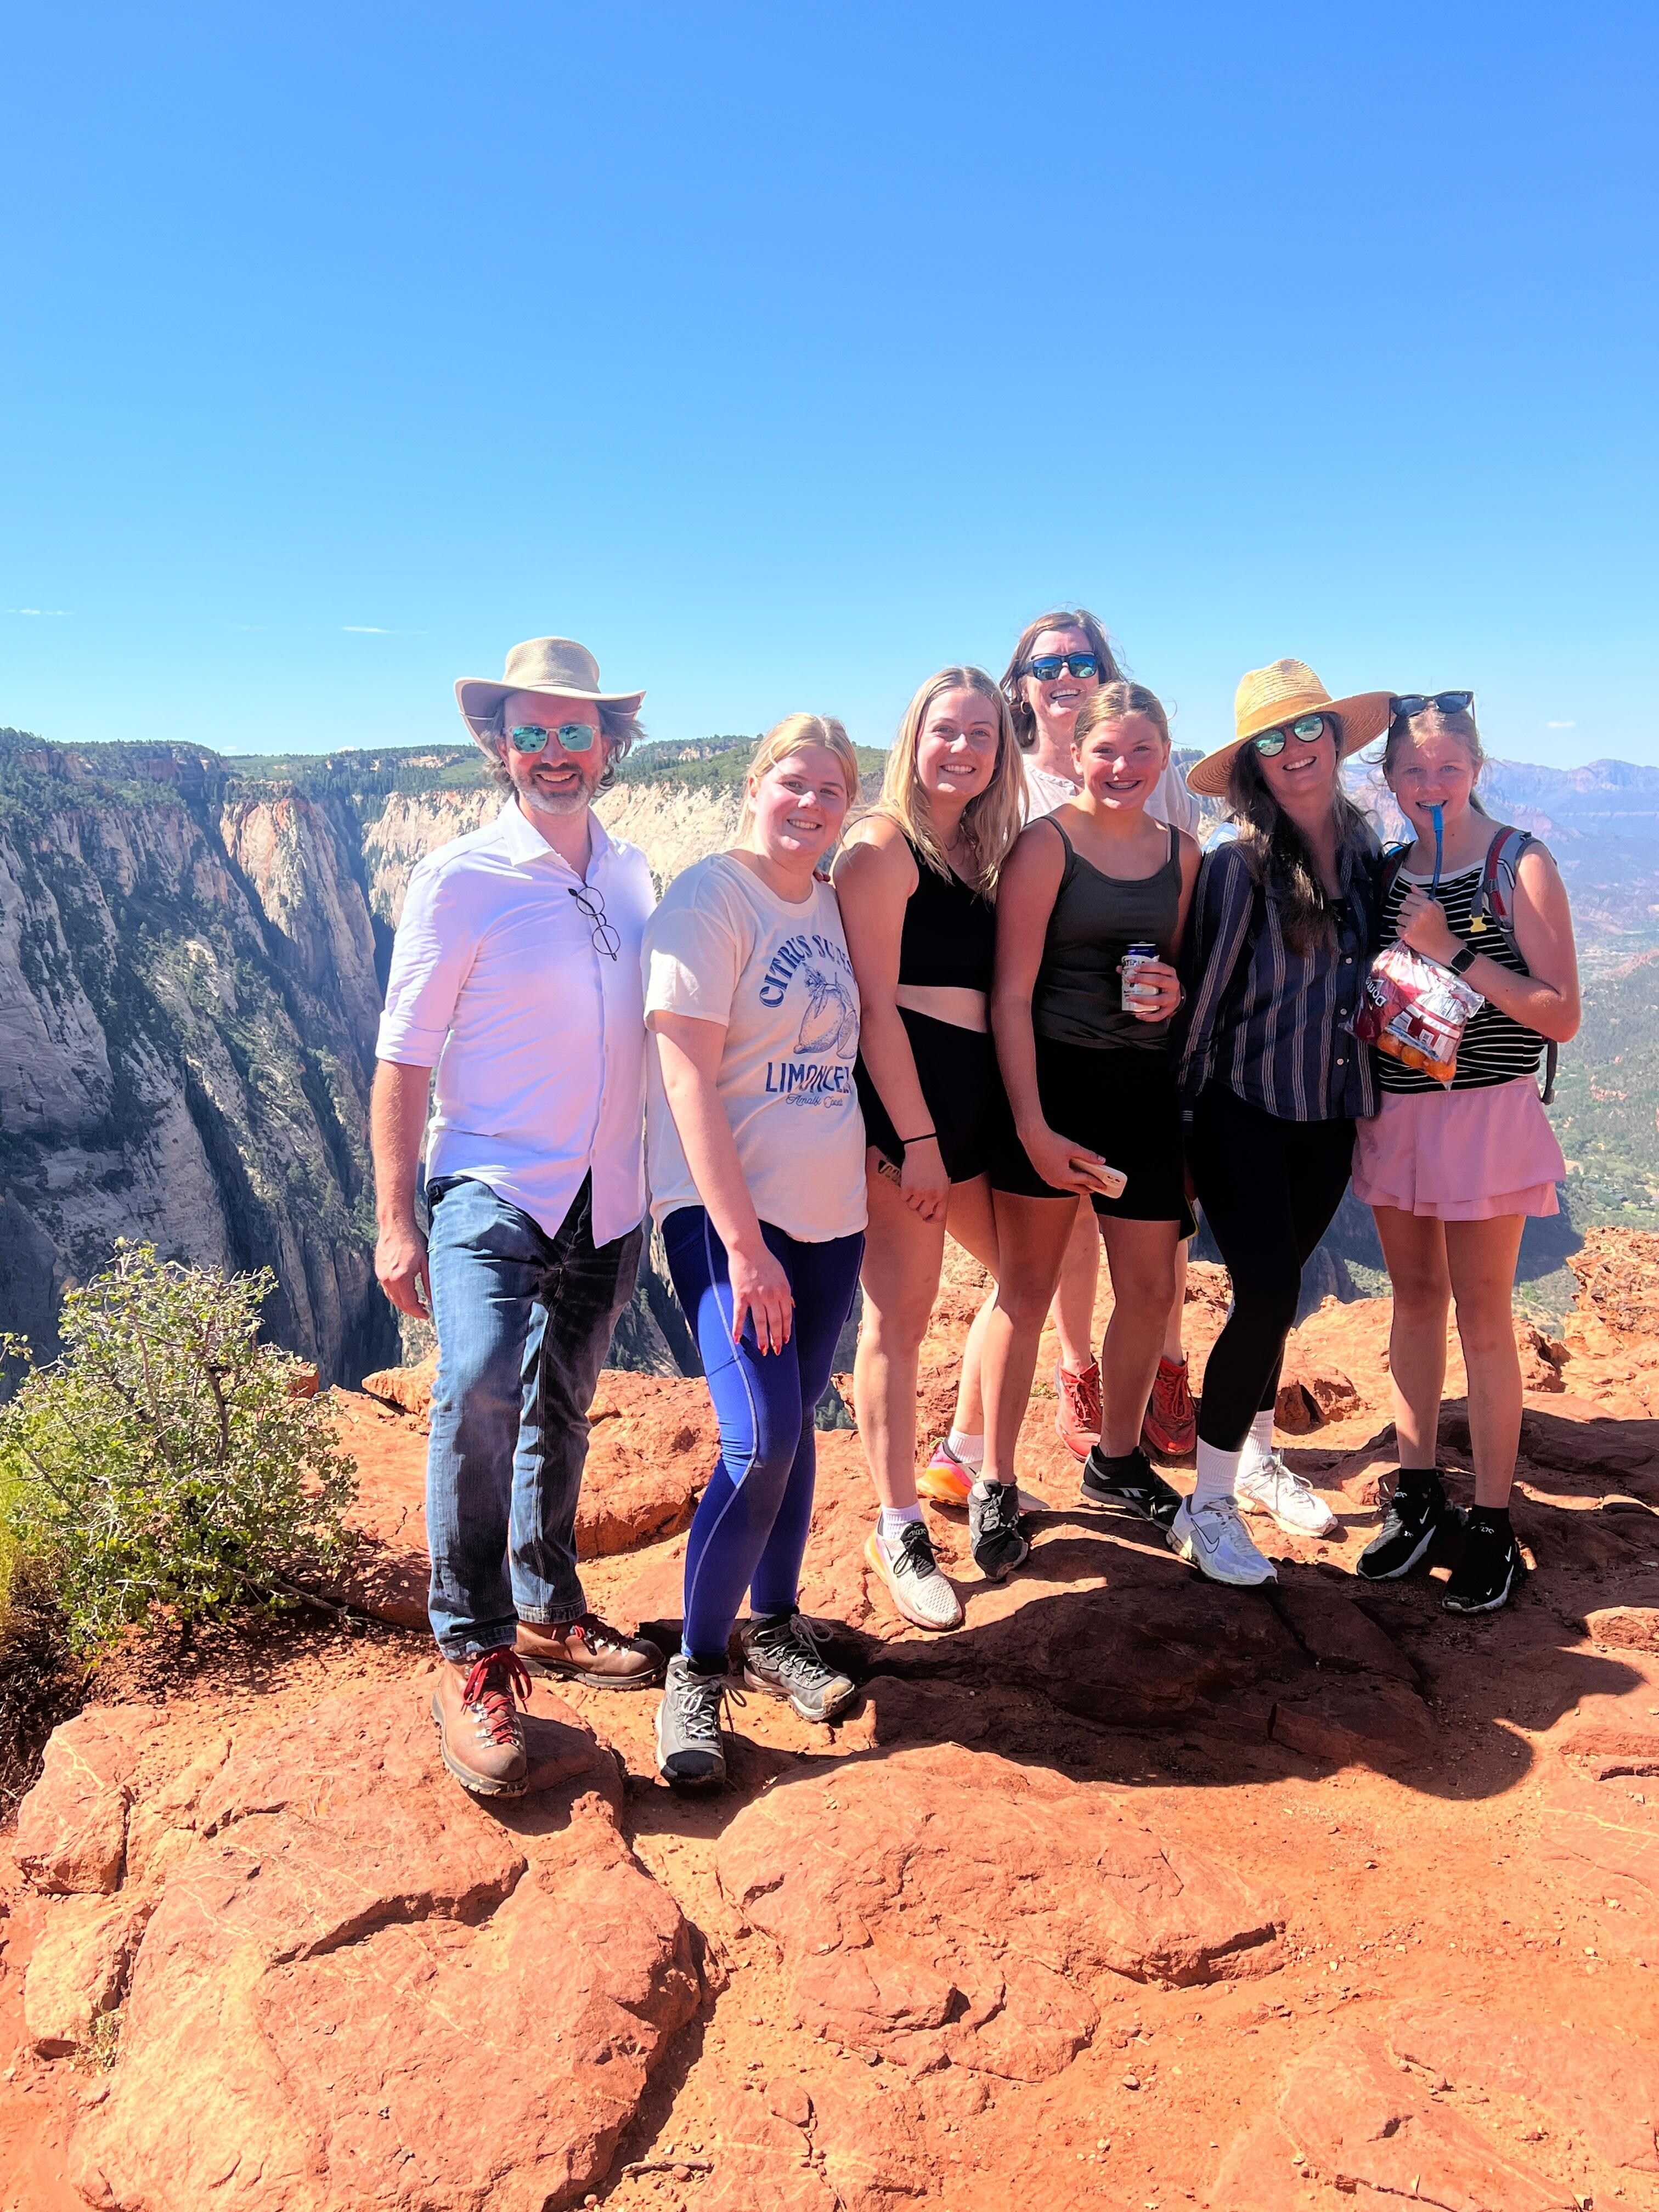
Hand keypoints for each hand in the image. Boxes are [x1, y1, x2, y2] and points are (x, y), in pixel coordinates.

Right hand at [375, 1221, 430, 1319]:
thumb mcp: (426, 1261)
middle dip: (412, 1310)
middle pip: (399, 1303)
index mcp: (400, 1278)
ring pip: (392, 1297)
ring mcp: (381, 1275)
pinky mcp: (379, 1270)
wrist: (396, 1224)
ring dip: (404, 1303)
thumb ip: (430, 1282)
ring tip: (417, 1303)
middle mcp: (388, 1279)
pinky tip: (406, 1292)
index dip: (419, 1312)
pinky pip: (387, 1288)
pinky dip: (397, 1294)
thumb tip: (435, 1299)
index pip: (409, 1304)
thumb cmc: (413, 1240)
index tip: (427, 1315)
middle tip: (424, 1312)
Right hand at [728, 1239, 793, 1354]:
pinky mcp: (741, 1295)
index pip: (787, 1316)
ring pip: (760, 1322)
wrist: (748, 1248)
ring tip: (763, 1350)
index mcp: (783, 1291)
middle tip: (776, 1351)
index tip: (785, 1341)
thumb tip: (792, 1307)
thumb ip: (786, 1293)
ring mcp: (756, 1296)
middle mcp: (771, 1295)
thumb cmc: (766, 1261)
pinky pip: (740, 1315)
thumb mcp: (782, 1276)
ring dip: (762, 1338)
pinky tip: (737, 1340)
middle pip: (776, 1322)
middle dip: (776, 1338)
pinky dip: (738, 1328)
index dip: (786, 1330)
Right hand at [899, 1135, 949, 1222]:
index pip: (939, 1216)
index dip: (932, 1220)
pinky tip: (908, 1181)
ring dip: (910, 1199)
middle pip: (923, 1213)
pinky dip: (903, 1191)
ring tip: (913, 1186)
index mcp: (943, 1195)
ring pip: (911, 1206)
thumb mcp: (942, 1181)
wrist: (924, 1149)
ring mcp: (920, 1193)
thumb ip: (939, 1196)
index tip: (926, 1219)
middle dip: (919, 1208)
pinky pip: (903, 1198)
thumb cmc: (934, 1164)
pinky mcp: (908, 1188)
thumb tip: (931, 1210)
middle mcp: (932, 1196)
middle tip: (917, 1200)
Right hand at [1021, 1123, 1108, 1198]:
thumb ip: (1089, 1156)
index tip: (1103, 1185)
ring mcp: (1049, 1179)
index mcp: (1065, 1176)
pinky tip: (1069, 1177)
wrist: (1033, 1137)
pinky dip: (1067, 1182)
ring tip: (1084, 1184)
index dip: (1096, 1183)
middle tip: (1096, 1188)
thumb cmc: (1051, 1142)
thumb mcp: (1074, 1148)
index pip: (1085, 1181)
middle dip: (1087, 1189)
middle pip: (1076, 1188)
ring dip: (1076, 1186)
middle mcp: (1056, 1181)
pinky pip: (1058, 1182)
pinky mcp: (1044, 1174)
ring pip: (1066, 1187)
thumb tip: (1100, 1160)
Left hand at [1119, 954, 1181, 1020]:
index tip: (1135, 968)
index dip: (1147, 967)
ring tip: (1131, 997)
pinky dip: (1148, 1016)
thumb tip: (1120, 969)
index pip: (1159, 967)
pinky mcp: (1169, 1010)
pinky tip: (1138, 1014)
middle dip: (1143, 979)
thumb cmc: (1161, 983)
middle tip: (1130, 979)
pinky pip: (1158, 1015)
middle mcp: (1173, 985)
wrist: (1174, 996)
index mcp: (1170, 973)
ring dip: (1143, 999)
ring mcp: (1172, 998)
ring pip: (1158, 999)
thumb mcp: (1155, 974)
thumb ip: (1138, 971)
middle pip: (1159, 980)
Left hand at [1396, 886, 1460, 964]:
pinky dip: (1403, 931)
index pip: (1409, 896)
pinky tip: (1412, 933)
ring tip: (1414, 926)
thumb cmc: (1439, 925)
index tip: (1415, 907)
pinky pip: (1397, 928)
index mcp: (1428, 905)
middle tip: (1414, 918)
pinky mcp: (1407, 934)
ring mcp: (1412, 924)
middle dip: (1407, 911)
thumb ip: (1423, 895)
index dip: (1411, 902)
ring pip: (1399, 917)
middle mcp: (1420, 913)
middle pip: (1402, 906)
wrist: (1441, 944)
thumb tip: (1412, 886)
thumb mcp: (1437, 907)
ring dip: (1404, 921)